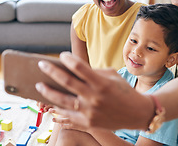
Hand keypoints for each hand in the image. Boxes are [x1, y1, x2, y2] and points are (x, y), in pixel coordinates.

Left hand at [35, 52, 153, 130]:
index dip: (67, 59)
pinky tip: (50, 103)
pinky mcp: (89, 123)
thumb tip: (72, 69)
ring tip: (39, 85)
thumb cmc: (124, 90)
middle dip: (51, 72)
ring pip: (63, 101)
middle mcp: (94, 97)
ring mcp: (90, 112)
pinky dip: (58, 109)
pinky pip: (68, 116)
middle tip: (41, 65)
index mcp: (101, 82)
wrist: (137, 113)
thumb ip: (93, 72)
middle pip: (67, 82)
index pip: (79, 67)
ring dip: (48, 92)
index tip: (61, 54)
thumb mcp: (112, 76)